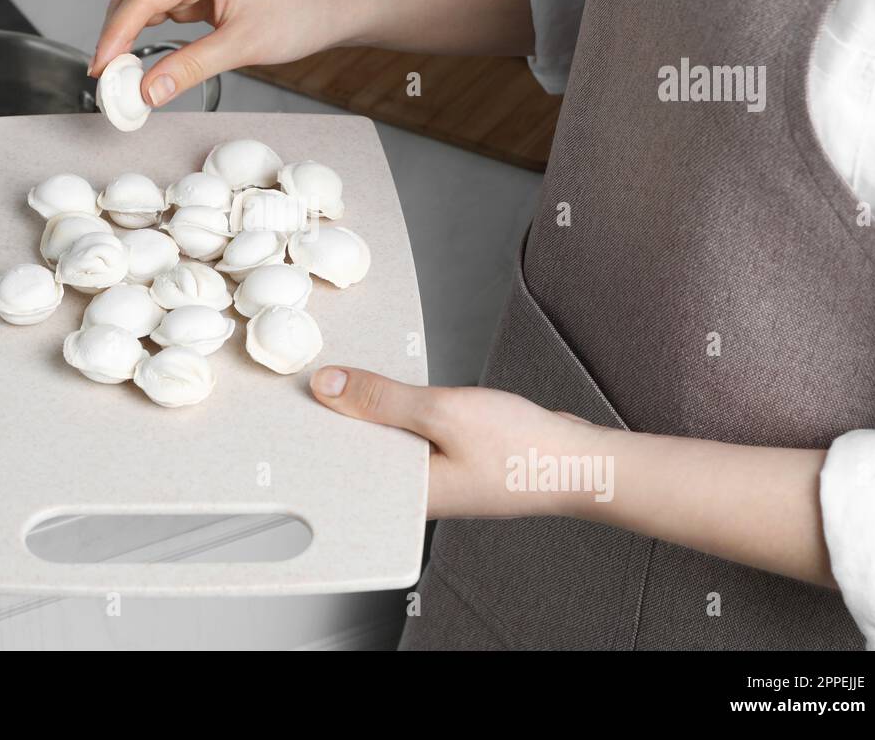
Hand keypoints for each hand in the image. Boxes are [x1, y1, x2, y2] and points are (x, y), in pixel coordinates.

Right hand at [89, 0, 357, 106]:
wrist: (333, 9)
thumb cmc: (300, 15)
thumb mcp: (242, 46)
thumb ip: (190, 67)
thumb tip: (147, 91)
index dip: (115, 35)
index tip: (100, 68)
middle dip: (117, 39)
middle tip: (106, 80)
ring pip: (147, 9)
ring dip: (131, 41)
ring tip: (121, 78)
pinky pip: (166, 16)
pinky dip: (151, 40)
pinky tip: (144, 64)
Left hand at [309, 365, 596, 519]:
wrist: (583, 464)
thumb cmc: (525, 451)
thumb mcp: (444, 413)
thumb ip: (383, 400)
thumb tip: (329, 387)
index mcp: (406, 496)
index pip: (341, 468)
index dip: (315, 433)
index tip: (292, 401)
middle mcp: (416, 493)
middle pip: (360, 454)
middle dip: (338, 417)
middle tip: (314, 378)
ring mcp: (435, 479)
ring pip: (386, 442)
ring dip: (370, 411)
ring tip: (345, 378)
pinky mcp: (451, 462)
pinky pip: (411, 435)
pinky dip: (399, 412)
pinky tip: (392, 390)